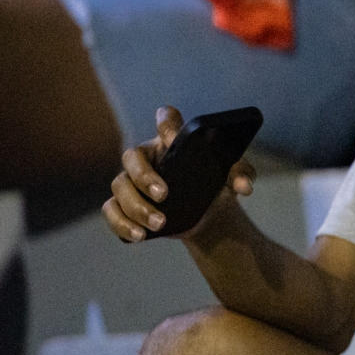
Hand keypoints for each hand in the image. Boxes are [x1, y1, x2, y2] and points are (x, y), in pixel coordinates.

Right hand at [103, 106, 255, 243]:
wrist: (206, 215)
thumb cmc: (215, 184)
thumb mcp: (231, 176)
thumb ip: (240, 174)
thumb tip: (244, 186)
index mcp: (172, 140)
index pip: (166, 119)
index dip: (165, 125)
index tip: (172, 139)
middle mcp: (147, 156)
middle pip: (132, 156)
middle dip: (144, 176)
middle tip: (164, 195)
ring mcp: (131, 180)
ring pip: (120, 186)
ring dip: (136, 207)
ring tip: (160, 224)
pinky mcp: (123, 204)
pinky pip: (110, 210)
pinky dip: (121, 224)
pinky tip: (139, 236)